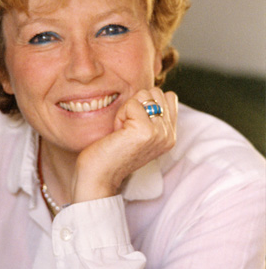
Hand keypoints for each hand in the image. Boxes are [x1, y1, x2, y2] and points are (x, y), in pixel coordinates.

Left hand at [71, 88, 177, 202]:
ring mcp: (160, 133)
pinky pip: (132, 104)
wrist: (99, 176)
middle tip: (126, 129)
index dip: (145, 103)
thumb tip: (152, 93)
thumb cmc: (111, 151)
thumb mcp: (139, 131)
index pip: (169, 96)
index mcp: (170, 135)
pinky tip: (117, 133)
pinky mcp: (146, 130)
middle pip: (156, 92)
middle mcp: (169, 134)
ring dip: (127, 109)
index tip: (133, 125)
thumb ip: (151, 115)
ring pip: (144, 95)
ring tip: (122, 131)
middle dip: (136, 105)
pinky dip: (120, 115)